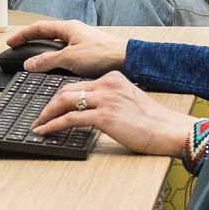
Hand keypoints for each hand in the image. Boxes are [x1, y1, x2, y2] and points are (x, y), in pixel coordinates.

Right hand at [6, 18, 126, 74]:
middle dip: (31, 42)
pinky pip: (65, 56)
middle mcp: (74, 33)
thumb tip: (29, 63)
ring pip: (56, 47)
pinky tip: (55, 70)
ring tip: (33, 63)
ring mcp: (81, 43)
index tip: (10, 42)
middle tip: (18, 51)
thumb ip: (47, 60)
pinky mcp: (88, 54)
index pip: (38, 28)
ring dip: (44, 53)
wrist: (127, 61)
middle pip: (46, 36)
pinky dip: (56, 61)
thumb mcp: (69, 58)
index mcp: (68, 28)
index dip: (22, 35)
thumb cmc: (103, 54)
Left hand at [34, 73, 189, 157]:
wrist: (169, 130)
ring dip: (47, 114)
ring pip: (64, 101)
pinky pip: (70, 119)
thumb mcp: (130, 101)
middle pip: (67, 89)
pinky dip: (53, 125)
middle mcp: (107, 84)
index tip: (52, 107)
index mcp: (113, 78)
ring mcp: (105, 99)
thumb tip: (91, 111)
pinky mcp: (104, 116)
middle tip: (40, 116)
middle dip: (49, 104)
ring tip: (38, 125)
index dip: (62, 97)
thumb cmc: (154, 122)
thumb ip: (111, 100)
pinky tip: (46, 131)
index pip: (79, 84)